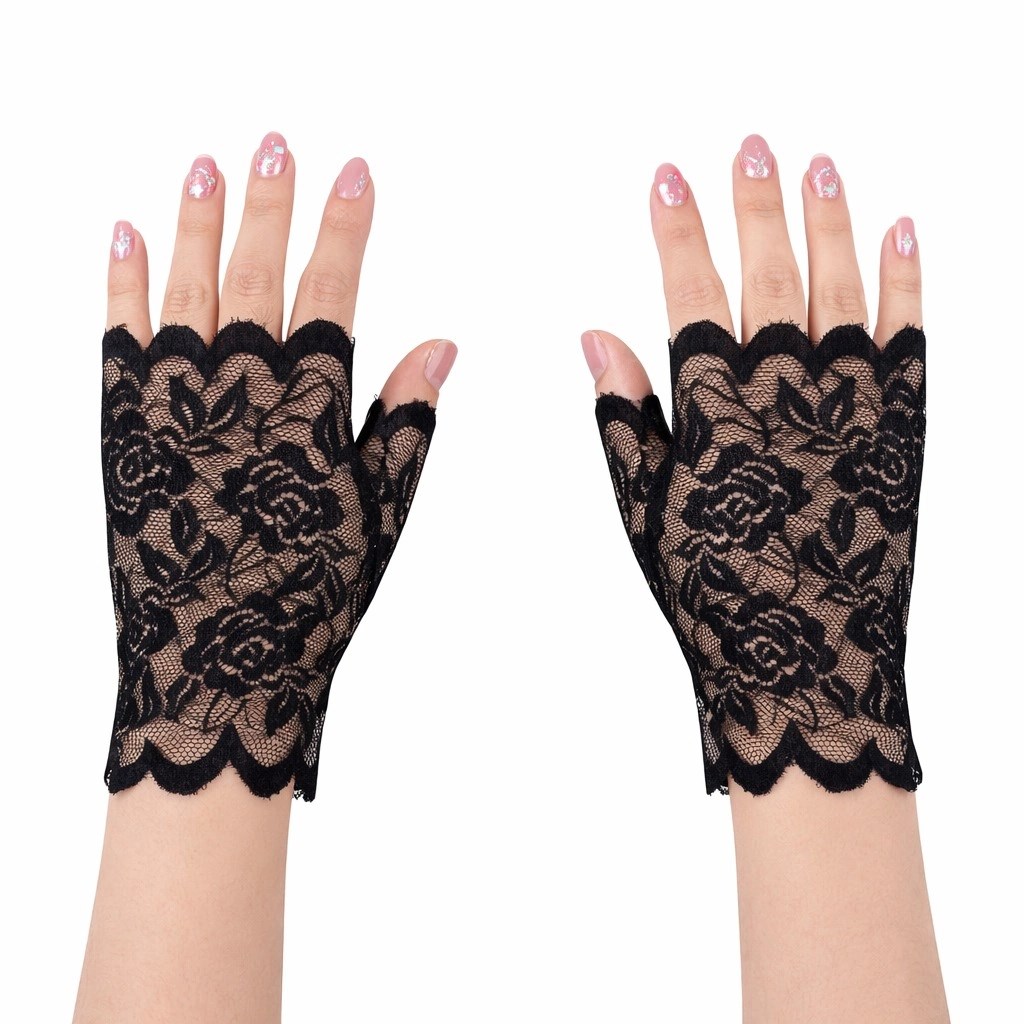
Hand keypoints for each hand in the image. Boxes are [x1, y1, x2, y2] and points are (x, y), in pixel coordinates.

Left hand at [103, 134, 456, 799]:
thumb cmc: (308, 594)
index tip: (353, 173)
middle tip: (275, 143)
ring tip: (208, 166)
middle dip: (270, 202)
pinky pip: (118, 336)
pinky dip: (122, 282)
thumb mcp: (379, 511)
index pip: (332, 288)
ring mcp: (173, 401)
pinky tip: (127, 236)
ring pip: (187, 288)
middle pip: (256, 271)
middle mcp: (238, 387)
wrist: (212, 664)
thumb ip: (405, 419)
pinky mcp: (123, 426)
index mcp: (308, 404)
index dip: (345, 227)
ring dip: (198, 222)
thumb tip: (439, 342)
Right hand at [583, 138, 924, 794]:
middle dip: (754, 203)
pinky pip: (909, 333)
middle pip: (768, 272)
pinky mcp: (903, 425)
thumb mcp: (646, 511)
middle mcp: (784, 388)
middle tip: (751, 145)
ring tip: (818, 165)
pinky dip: (907, 279)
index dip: (677, 232)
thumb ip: (625, 417)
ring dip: (828, 221)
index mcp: (714, 407)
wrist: (809, 664)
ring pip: (839, 287)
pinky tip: (902, 232)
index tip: (669, 178)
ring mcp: (850, 401)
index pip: (689, 292)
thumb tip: (597, 337)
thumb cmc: (715, 594)